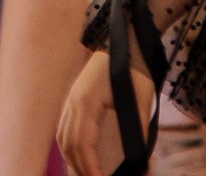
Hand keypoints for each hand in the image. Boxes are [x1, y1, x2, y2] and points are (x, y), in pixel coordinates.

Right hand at [57, 51, 153, 175]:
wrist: (126, 43)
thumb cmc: (135, 70)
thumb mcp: (141, 101)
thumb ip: (139, 133)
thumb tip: (141, 164)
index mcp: (87, 101)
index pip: (83, 143)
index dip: (90, 167)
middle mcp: (73, 102)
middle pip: (69, 144)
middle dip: (80, 168)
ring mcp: (70, 100)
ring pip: (63, 139)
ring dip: (72, 160)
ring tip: (86, 175)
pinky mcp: (73, 100)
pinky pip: (65, 129)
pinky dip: (69, 148)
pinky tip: (78, 159)